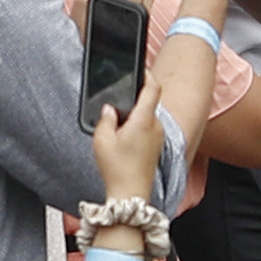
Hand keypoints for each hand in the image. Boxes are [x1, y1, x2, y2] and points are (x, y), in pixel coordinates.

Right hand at [91, 73, 166, 203]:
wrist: (131, 194)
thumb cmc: (117, 168)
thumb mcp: (102, 140)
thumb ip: (105, 119)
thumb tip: (109, 108)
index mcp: (144, 120)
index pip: (152, 89)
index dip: (147, 75)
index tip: (140, 67)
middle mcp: (156, 126)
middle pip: (148, 102)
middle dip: (133, 98)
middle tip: (115, 99)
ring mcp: (158, 136)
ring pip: (147, 116)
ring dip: (133, 114)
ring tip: (114, 124)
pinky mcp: (156, 146)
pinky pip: (147, 128)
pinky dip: (136, 126)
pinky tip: (122, 136)